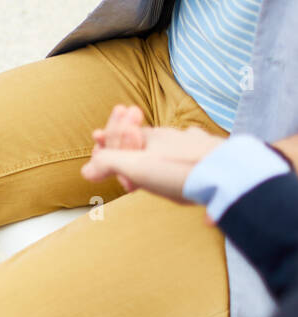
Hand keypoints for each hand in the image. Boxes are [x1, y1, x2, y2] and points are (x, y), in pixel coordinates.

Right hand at [81, 110, 224, 203]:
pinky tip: (193, 183)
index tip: (98, 137)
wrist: (230, 175)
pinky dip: (189, 170)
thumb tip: (85, 170)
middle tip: (126, 168)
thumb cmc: (180, 171)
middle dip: (134, 148)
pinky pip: (198, 163)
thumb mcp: (136, 167)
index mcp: (153, 137)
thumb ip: (109, 164)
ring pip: (174, 151)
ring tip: (157, 177)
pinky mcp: (217, 161)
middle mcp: (175, 138)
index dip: (110, 138)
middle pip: (148, 142)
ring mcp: (198, 147)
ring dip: (161, 160)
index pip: (125, 133)